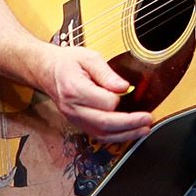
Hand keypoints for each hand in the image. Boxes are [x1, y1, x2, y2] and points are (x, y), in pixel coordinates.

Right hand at [33, 43, 152, 144]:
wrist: (48, 72)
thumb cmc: (68, 63)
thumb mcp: (88, 58)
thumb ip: (106, 73)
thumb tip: (124, 87)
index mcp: (74, 89)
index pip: (105, 102)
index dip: (120, 98)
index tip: (127, 90)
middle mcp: (73, 108)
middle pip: (104, 123)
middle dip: (130, 123)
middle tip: (147, 118)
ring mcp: (75, 119)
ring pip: (102, 134)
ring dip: (126, 135)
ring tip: (144, 129)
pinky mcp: (78, 124)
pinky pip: (98, 136)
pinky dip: (116, 137)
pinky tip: (130, 132)